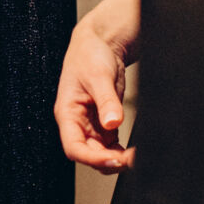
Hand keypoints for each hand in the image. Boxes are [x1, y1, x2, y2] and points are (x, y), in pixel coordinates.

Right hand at [54, 0, 138, 170]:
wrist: (100, 41)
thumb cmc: (90, 54)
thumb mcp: (99, 76)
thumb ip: (106, 100)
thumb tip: (113, 123)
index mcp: (67, 112)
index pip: (74, 147)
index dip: (92, 158)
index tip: (115, 160)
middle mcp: (77, 122)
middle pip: (88, 154)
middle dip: (109, 161)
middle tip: (132, 160)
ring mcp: (91, 123)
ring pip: (101, 153)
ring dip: (116, 159)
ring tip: (136, 157)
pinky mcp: (104, 121)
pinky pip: (111, 145)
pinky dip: (121, 152)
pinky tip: (134, 151)